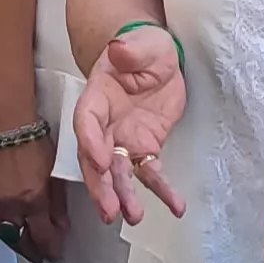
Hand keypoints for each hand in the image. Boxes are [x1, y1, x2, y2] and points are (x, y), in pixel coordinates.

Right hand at [0, 83, 65, 262]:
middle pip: (16, 238)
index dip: (48, 248)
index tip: (54, 254)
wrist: (5, 111)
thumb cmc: (35, 133)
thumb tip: (59, 223)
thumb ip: (57, 200)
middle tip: (36, 254)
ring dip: (9, 235)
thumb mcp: (54, 168)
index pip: (40, 236)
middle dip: (27, 248)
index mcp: (31, 200)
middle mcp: (8, 203)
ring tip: (17, 239)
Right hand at [73, 26, 188, 223]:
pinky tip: (176, 207)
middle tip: (109, 210)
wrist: (157, 59)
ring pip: (120, 173)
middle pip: (97, 159)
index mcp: (97, 97)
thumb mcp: (142, 45)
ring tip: (133, 218)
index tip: (101, 161)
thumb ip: (130, 50)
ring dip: (124, 196)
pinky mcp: (145, 148)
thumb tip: (119, 50)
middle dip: (101, 185)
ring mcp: (124, 140)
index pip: (87, 122)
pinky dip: (163, 191)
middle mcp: (105, 125)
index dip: (90, 143)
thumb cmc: (144, 49)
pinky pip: (152, 172)